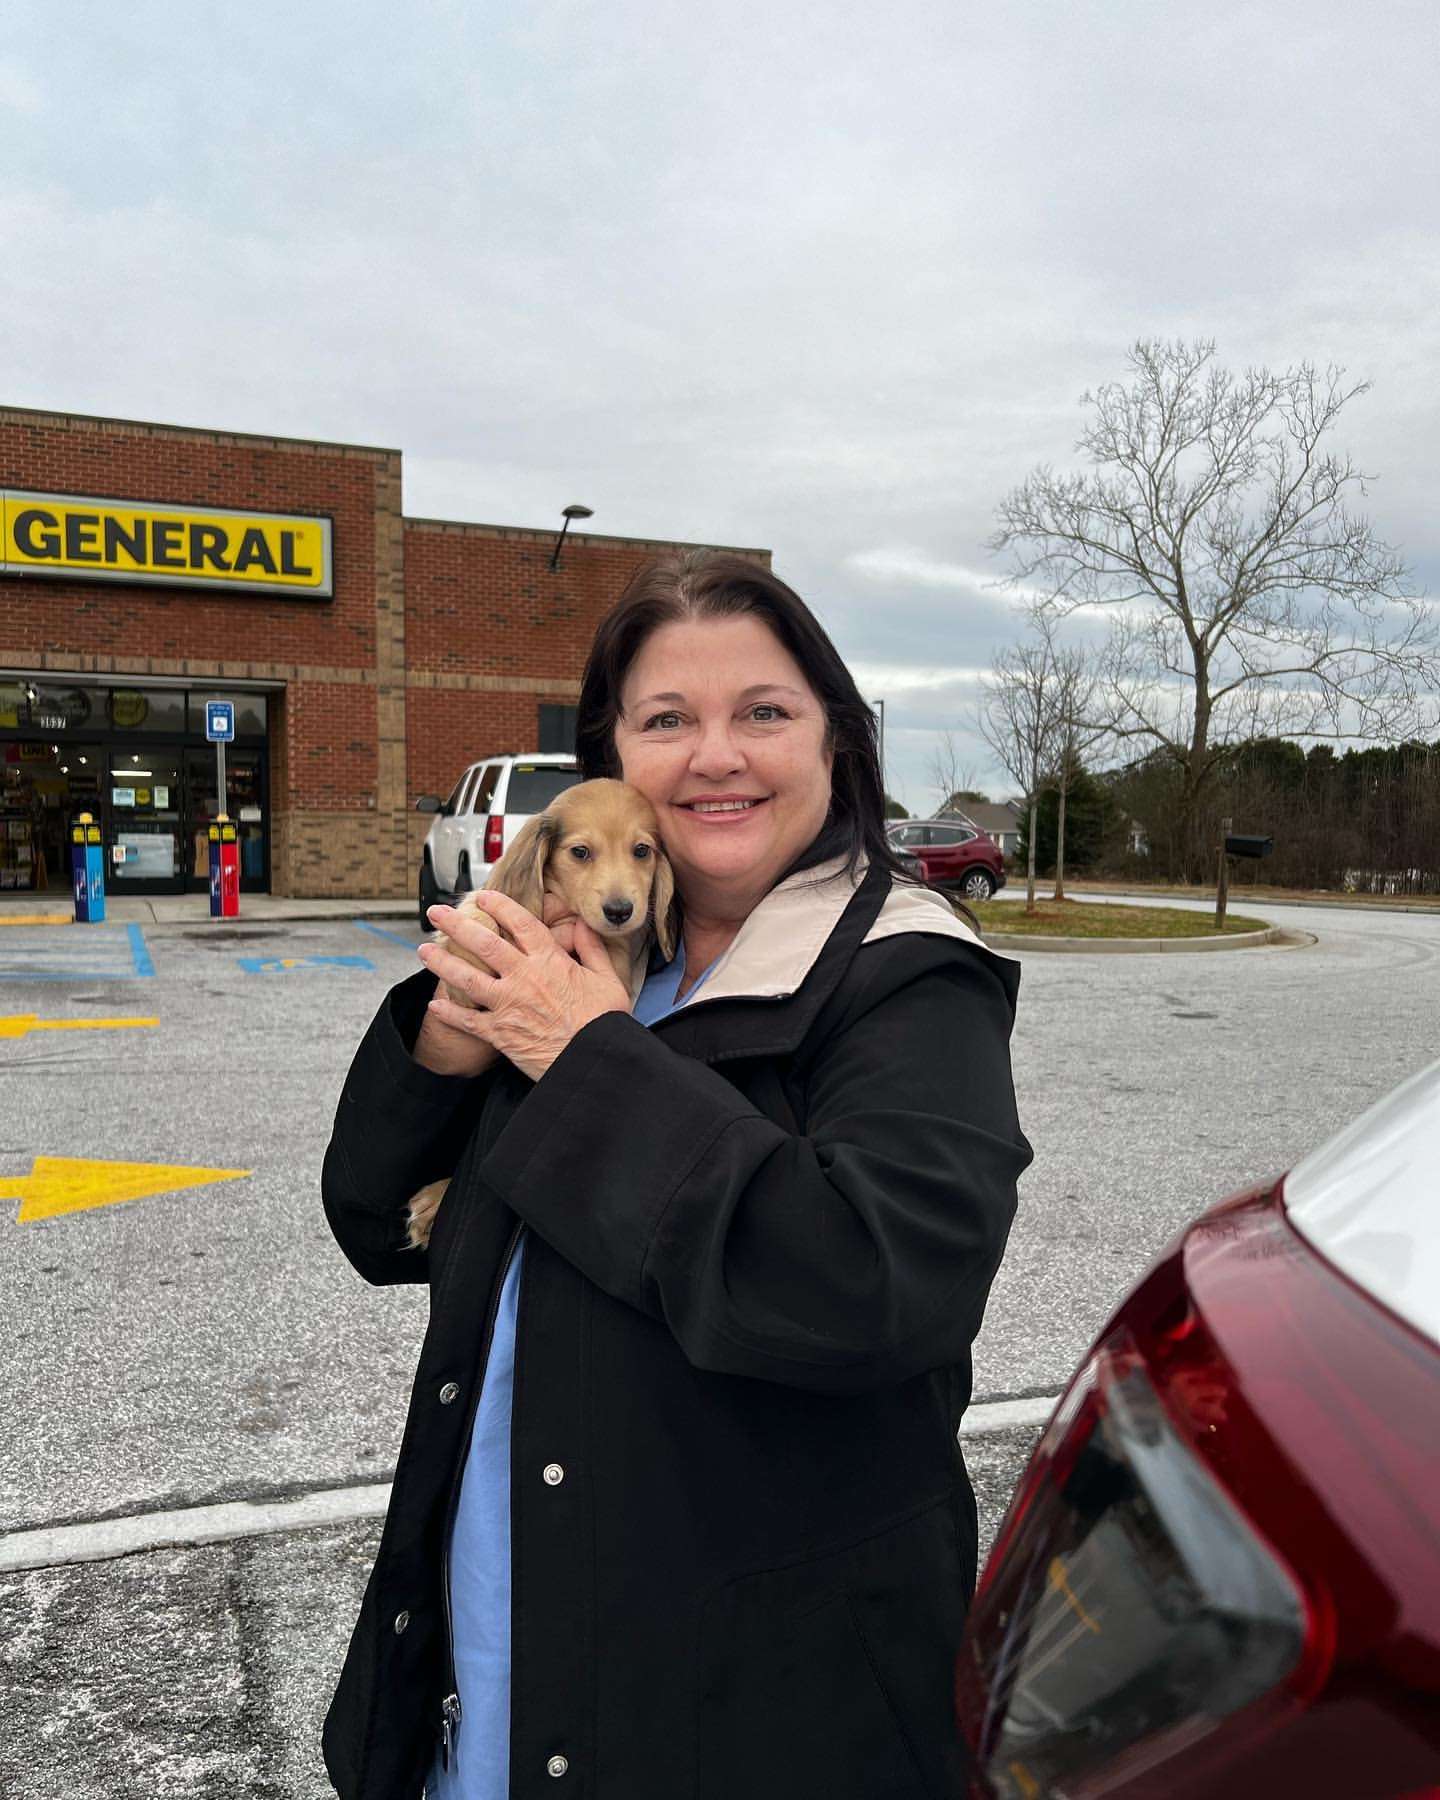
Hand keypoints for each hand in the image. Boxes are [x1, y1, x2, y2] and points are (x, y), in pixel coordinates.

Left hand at [419, 894, 631, 1081]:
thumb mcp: (608, 980)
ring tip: (424, 950)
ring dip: (442, 962)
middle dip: (456, 924)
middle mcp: (523, 978)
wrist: (592, 1061)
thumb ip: (593, 949)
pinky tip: (435, 1004)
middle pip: (483, 943)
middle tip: (437, 912)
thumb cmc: (603, 1023)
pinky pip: (467, 1021)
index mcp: (549, 961)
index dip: (499, 905)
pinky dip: (449, 1012)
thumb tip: (583, 926)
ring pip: (466, 977)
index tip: (484, 896)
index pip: (520, 923)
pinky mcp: (500, 1033)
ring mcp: (508, 1005)